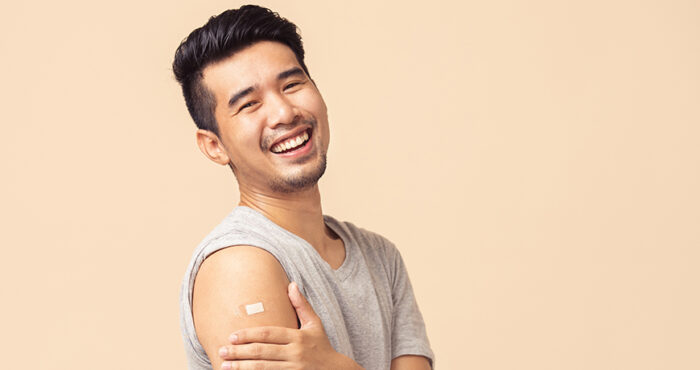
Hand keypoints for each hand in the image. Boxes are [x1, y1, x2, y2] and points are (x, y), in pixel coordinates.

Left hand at [218, 282, 362, 369]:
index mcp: (298, 337)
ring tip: (224, 365)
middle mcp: (295, 354)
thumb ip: (301, 305)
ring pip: (263, 368)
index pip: (269, 334)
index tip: (232, 336)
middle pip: (262, 352)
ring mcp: (293, 369)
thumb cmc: (322, 345)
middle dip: (239, 352)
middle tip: (222, 350)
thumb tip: (291, 284)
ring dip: (241, 367)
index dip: (249, 335)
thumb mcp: (315, 324)